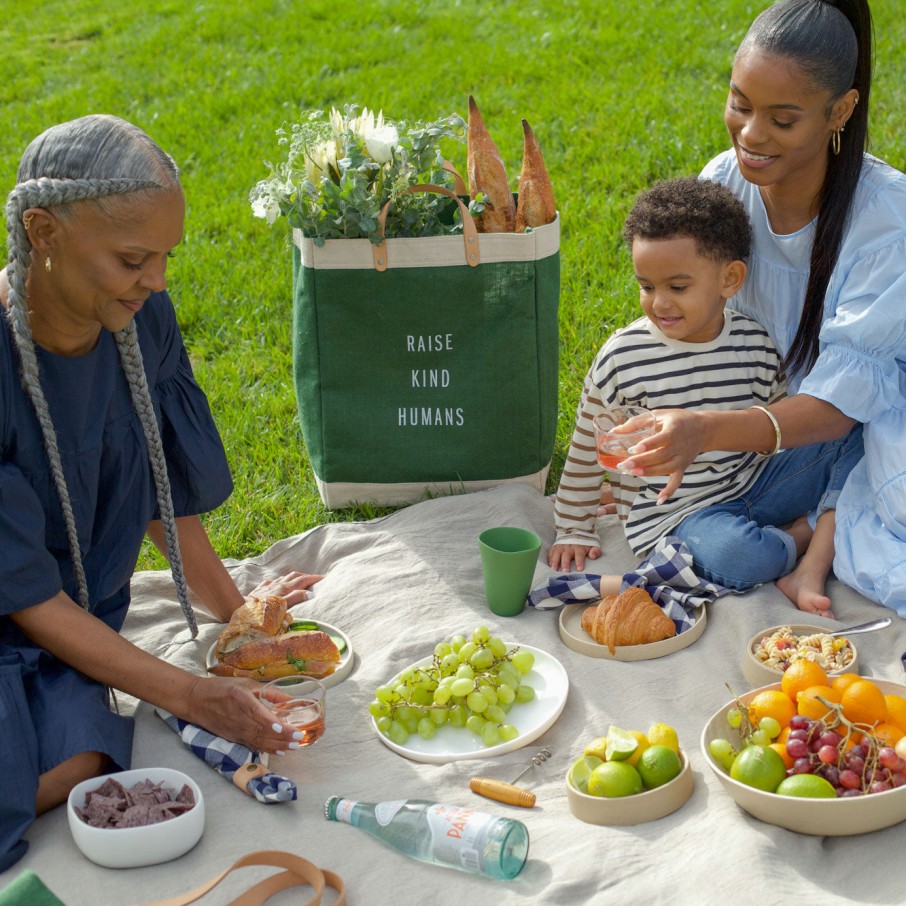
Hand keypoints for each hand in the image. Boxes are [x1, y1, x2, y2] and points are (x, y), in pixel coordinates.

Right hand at [184, 675, 302, 754]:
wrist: (195, 700)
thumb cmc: (221, 688)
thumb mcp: (246, 683)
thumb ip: (268, 691)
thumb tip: (290, 698)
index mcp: (239, 698)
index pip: (257, 713)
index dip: (271, 722)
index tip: (286, 727)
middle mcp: (237, 717)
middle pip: (261, 730)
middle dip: (282, 737)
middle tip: (299, 738)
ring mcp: (234, 730)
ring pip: (258, 740)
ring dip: (277, 745)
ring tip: (294, 746)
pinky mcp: (233, 738)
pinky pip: (252, 745)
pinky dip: (267, 749)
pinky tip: (280, 751)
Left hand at [247, 571, 324, 605]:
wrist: (238, 609)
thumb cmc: (260, 612)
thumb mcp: (280, 607)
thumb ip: (295, 599)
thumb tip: (310, 593)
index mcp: (283, 588)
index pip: (302, 580)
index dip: (313, 578)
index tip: (324, 578)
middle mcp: (276, 584)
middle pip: (294, 576)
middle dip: (306, 576)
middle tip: (315, 579)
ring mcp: (267, 586)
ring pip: (283, 578)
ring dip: (294, 578)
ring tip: (300, 581)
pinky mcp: (259, 589)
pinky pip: (272, 582)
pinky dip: (280, 581)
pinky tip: (278, 584)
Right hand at [548, 543, 600, 571]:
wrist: (575, 530)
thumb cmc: (584, 542)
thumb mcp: (593, 545)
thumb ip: (595, 551)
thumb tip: (592, 556)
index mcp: (579, 548)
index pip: (579, 555)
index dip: (579, 562)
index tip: (579, 569)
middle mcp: (569, 547)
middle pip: (566, 555)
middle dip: (565, 563)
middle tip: (565, 571)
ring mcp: (561, 546)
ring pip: (557, 553)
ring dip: (555, 561)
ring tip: (554, 568)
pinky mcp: (555, 546)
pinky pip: (551, 552)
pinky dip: (550, 558)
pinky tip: (549, 564)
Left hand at [618, 408, 704, 500]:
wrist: (704, 429)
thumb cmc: (677, 419)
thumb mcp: (659, 414)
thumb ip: (637, 422)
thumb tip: (614, 430)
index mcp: (674, 430)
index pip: (662, 439)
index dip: (648, 445)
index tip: (633, 449)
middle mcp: (680, 446)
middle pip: (660, 456)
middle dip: (641, 462)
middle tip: (623, 465)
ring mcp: (682, 458)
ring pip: (666, 468)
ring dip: (649, 473)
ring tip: (632, 473)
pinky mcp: (683, 467)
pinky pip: (677, 480)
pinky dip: (670, 490)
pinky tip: (659, 500)